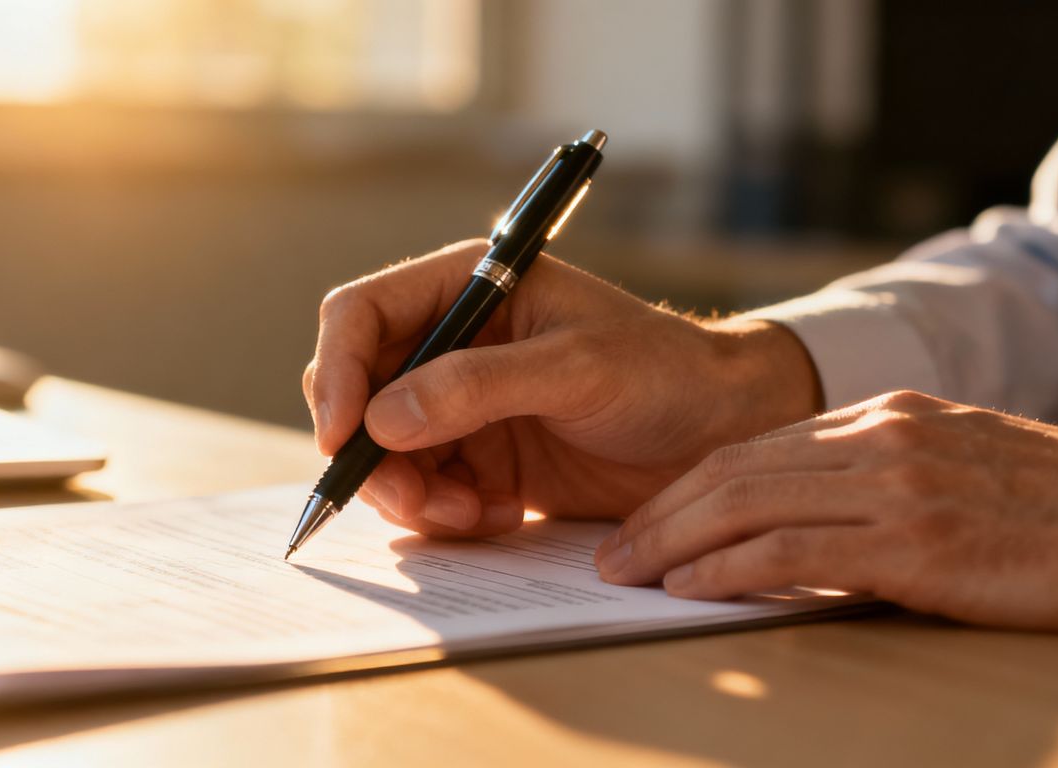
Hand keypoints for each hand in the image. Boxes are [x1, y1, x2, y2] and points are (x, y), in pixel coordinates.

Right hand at [302, 239, 820, 537]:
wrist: (722, 433)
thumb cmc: (665, 372)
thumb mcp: (577, 368)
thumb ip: (479, 386)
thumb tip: (381, 419)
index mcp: (468, 288)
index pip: (361, 316)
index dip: (334, 371)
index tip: (342, 434)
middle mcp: (454, 344)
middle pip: (359, 392)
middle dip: (370, 451)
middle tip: (410, 498)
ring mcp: (463, 405)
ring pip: (386, 452)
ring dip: (410, 493)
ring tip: (471, 514)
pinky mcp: (482, 460)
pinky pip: (427, 492)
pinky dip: (445, 515)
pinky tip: (498, 517)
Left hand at [594, 390, 1057, 631]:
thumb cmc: (1047, 507)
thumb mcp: (948, 466)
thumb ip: (872, 478)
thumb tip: (796, 518)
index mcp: (881, 419)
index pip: (752, 449)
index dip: (684, 488)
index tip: (643, 520)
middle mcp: (878, 439)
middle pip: (733, 470)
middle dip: (660, 515)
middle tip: (611, 552)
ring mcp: (895, 486)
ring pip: (748, 503)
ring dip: (673, 542)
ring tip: (627, 572)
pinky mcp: (916, 540)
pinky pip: (794, 549)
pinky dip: (729, 568)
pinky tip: (689, 588)